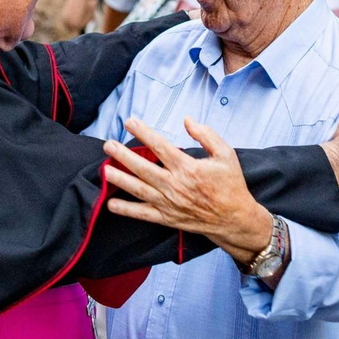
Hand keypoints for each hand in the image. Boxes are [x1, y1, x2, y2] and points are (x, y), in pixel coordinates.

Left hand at [101, 117, 273, 263]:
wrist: (234, 219)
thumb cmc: (230, 184)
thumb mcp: (226, 154)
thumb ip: (207, 134)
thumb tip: (187, 120)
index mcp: (188, 168)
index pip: (160, 146)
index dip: (143, 133)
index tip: (129, 121)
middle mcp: (175, 185)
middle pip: (143, 168)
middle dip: (123, 155)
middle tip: (108, 144)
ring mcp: (169, 203)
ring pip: (139, 189)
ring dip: (120, 178)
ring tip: (104, 168)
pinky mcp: (166, 218)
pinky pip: (142, 214)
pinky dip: (126, 210)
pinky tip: (110, 203)